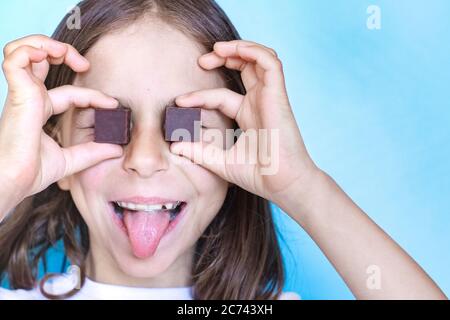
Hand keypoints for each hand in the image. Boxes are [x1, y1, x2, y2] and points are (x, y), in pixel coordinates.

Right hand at [0, 35, 122, 204]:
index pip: (70, 93)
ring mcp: (22, 94)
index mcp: (39, 110)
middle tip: (85, 64)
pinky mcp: (17, 93)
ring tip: (65, 53)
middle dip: (63, 52)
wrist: (14, 181)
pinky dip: (30, 50)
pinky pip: (15, 59)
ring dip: (45, 43)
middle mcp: (30, 98)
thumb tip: (117, 150)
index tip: (113, 105)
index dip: (93, 95)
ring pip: (24, 51)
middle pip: (40, 60)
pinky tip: (48, 55)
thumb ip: (93, 152)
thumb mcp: (71, 159)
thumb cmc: (31, 172)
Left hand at [171, 40, 317, 207]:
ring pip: (258, 59)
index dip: (200, 96)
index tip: (179, 102)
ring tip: (216, 49)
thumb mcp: (221, 161)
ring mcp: (269, 97)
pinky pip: (270, 63)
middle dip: (222, 58)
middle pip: (244, 68)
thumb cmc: (259, 175)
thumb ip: (199, 152)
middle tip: (201, 61)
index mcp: (248, 115)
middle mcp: (259, 103)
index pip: (221, 96)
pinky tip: (232, 50)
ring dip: (238, 48)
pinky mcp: (278, 95)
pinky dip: (253, 51)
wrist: (282, 185)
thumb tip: (174, 146)